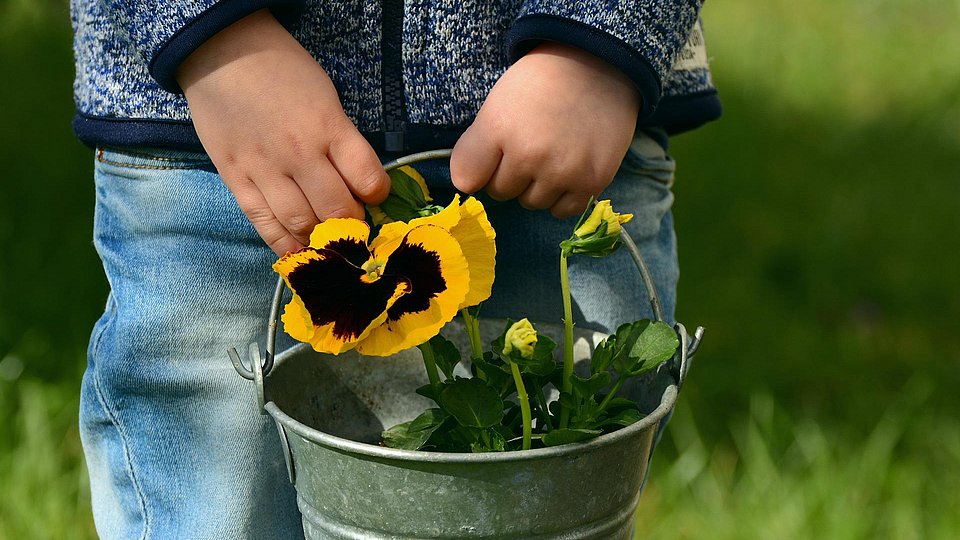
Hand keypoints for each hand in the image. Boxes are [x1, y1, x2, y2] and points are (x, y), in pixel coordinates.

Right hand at [177, 10, 389, 254]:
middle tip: (354, 225)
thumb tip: (357, 183)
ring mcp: (265, 169)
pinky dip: (284, 244)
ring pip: (301, 224)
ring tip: (328, 239)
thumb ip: (341, 139)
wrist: (222, 52)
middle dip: (352, 225)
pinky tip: (298, 251)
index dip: (377, 195)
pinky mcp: (236, 179)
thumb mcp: (326, 97)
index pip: (368, 178)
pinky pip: (263, 223)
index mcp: (328, 126)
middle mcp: (299, 152)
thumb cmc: (282, 70)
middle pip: (336, 210)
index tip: (374, 196)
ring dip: (321, 239)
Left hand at [450, 42, 640, 217]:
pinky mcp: (592, 182)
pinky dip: (563, 196)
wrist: (600, 68)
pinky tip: (569, 169)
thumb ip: (475, 147)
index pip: (466, 179)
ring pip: (532, 203)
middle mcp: (529, 155)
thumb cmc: (542, 84)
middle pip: (501, 192)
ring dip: (537, 186)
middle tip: (531, 145)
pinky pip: (562, 210)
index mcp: (499, 128)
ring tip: (553, 154)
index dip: (479, 168)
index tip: (493, 155)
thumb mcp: (497, 103)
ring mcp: (562, 172)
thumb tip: (468, 186)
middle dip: (511, 174)